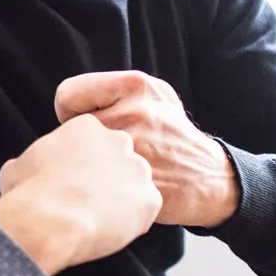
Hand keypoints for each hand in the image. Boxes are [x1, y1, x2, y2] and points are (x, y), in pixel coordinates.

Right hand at [0, 114, 161, 274]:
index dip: (84, 163)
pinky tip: (110, 228)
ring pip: (135, 183)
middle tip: (88, 199)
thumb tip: (18, 170)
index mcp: (87, 127)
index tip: (73, 180)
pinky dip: (133, 220)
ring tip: (98, 218)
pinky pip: (146, 209)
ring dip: (122, 198)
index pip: (94, 141)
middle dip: (107, 177)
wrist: (49, 220)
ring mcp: (138, 169)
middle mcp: (119, 141)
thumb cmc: (29, 193)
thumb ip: (29, 163)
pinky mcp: (150, 198)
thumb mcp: (16, 167)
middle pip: (119, 158)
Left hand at [53, 71, 236, 228]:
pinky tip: (115, 189)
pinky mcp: (137, 182)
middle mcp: (135, 113)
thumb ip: (112, 90)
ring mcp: (137, 150)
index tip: (83, 123)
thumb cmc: (171, 133)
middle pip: (70, 130)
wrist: (208, 176)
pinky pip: (92, 185)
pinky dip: (96, 190)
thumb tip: (67, 101)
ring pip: (78, 159)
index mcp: (136, 86)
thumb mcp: (153, 95)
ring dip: (85, 167)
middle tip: (100, 151)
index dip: (70, 112)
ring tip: (108, 169)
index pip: (67, 95)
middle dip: (80, 142)